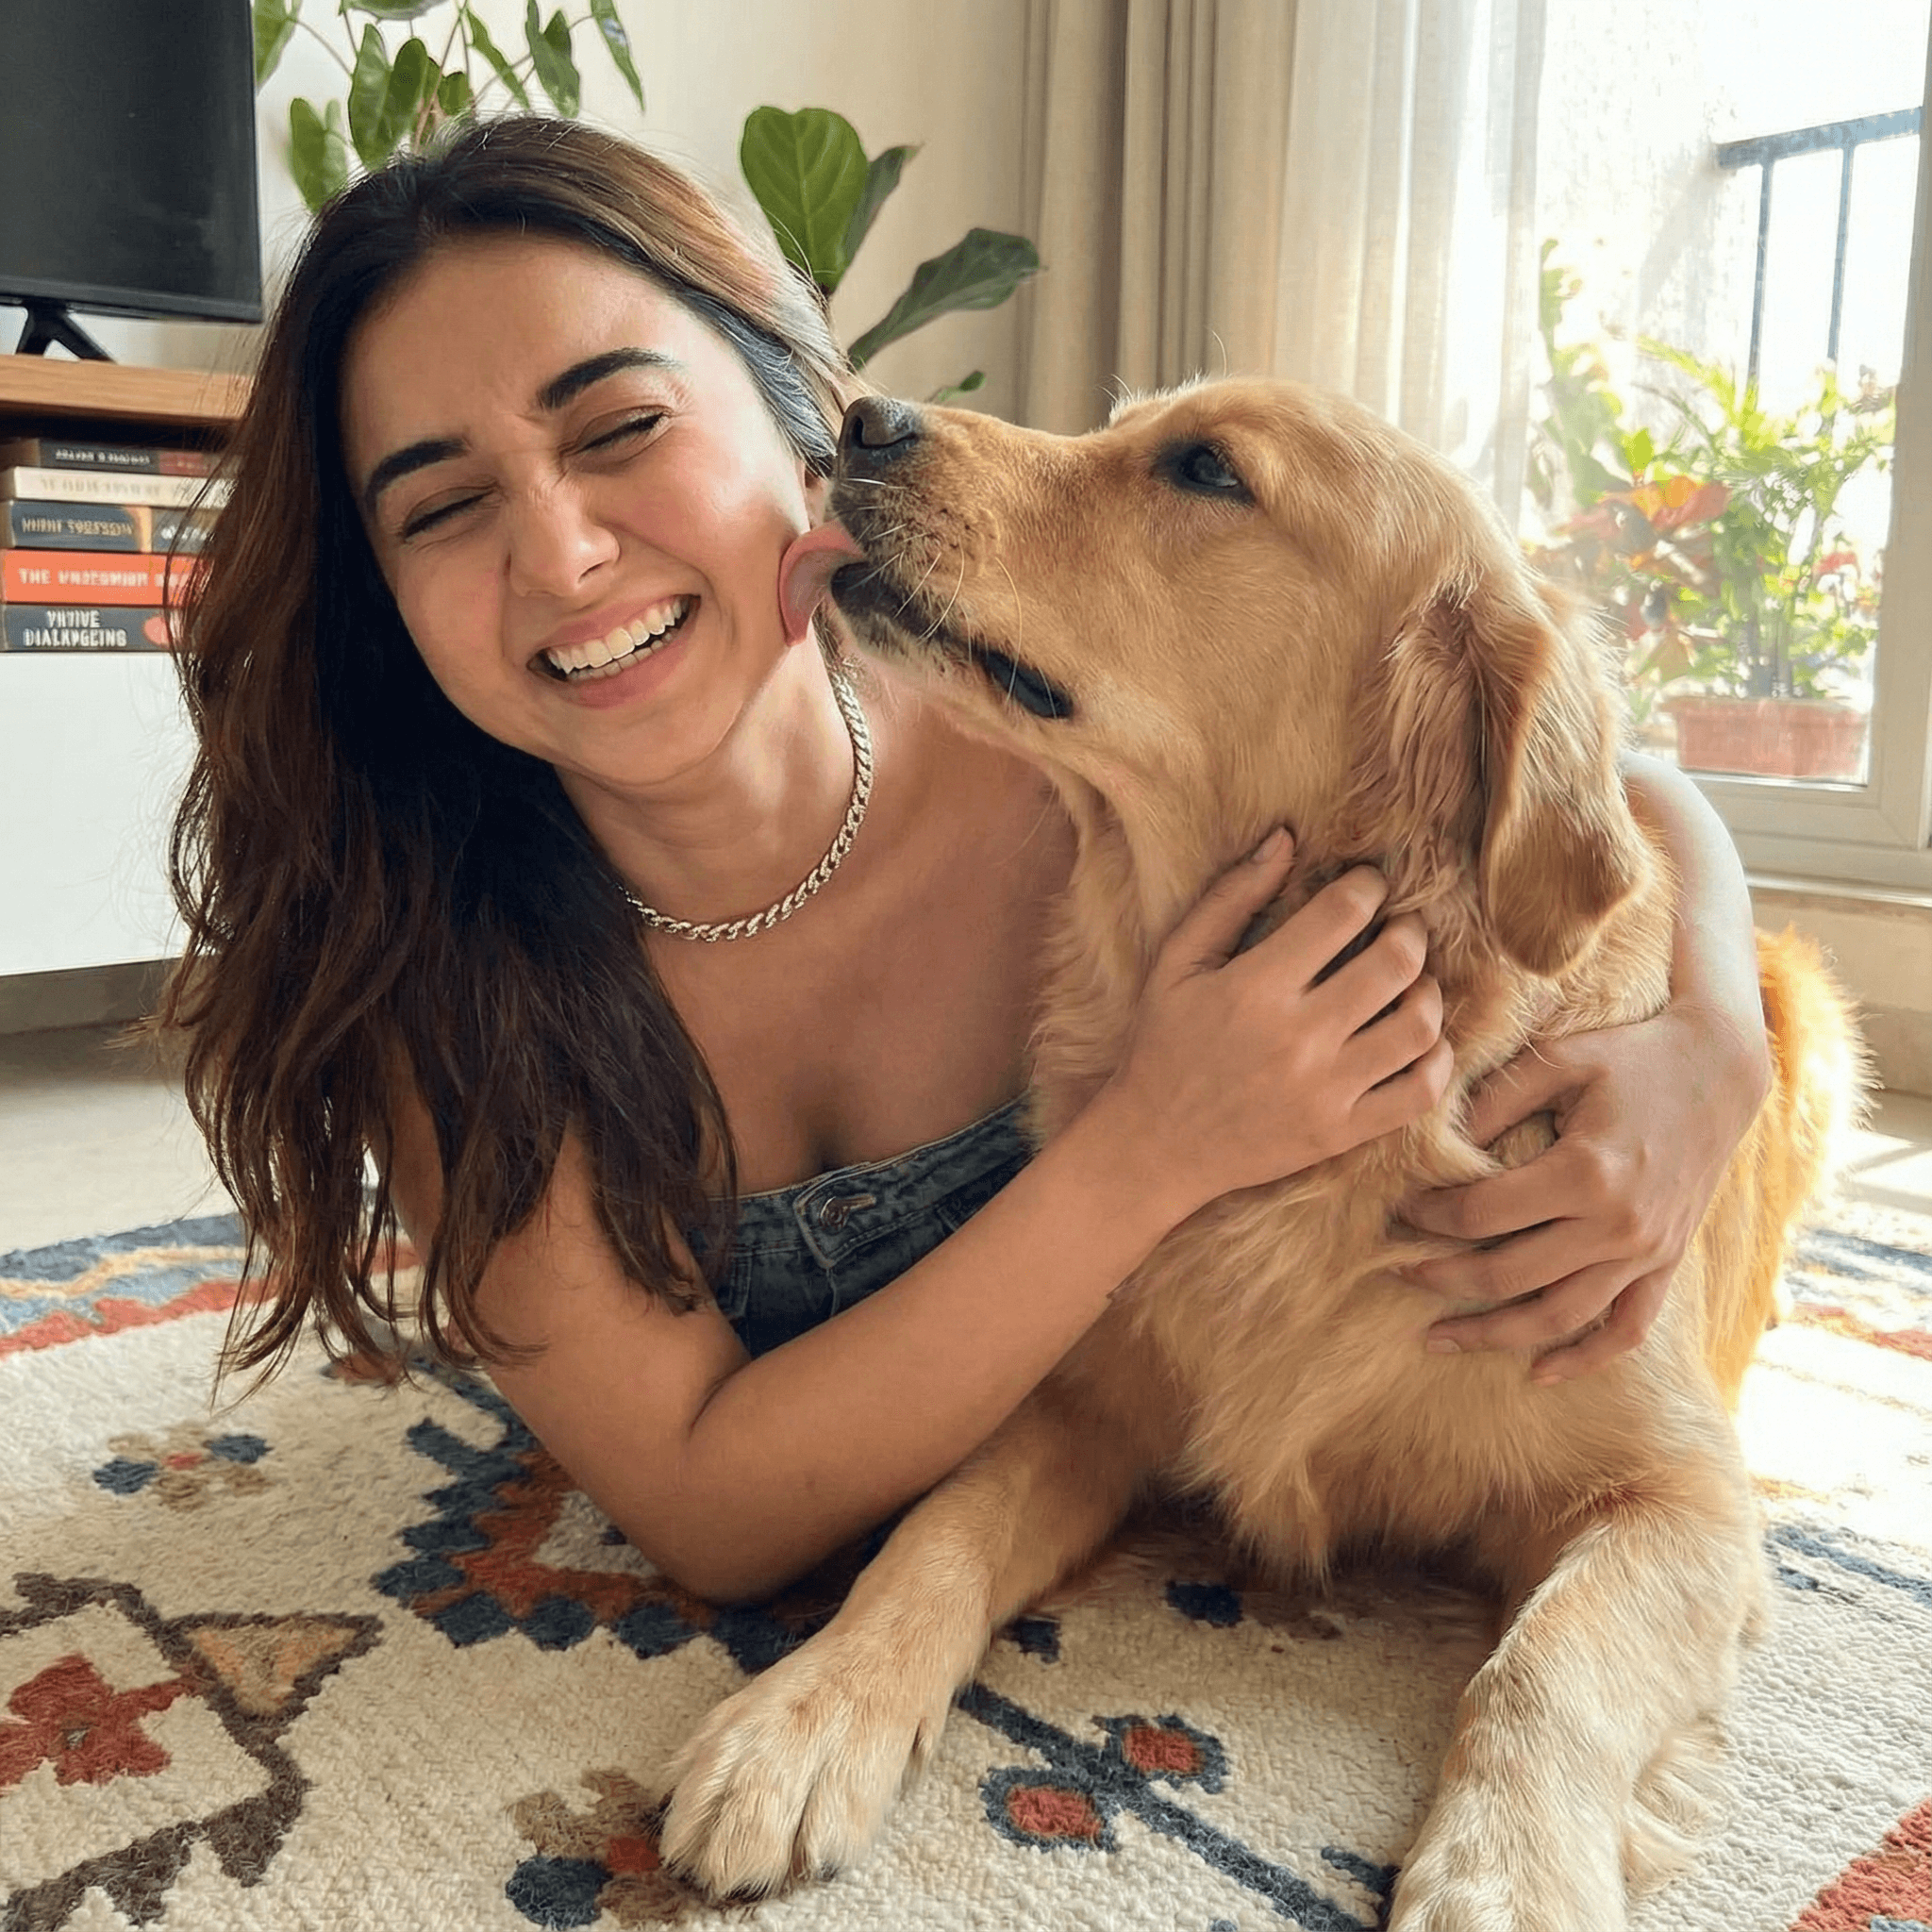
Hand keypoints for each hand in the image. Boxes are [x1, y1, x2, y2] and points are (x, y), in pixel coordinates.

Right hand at [1105, 830, 1453, 1221]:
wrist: (1154, 1145)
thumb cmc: (1164, 1045)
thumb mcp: (1177, 963)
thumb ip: (1229, 898)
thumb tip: (1285, 839)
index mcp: (1255, 988)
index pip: (1342, 913)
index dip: (1367, 886)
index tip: (1367, 886)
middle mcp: (1297, 1038)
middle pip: (1395, 963)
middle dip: (1410, 931)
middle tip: (1402, 927)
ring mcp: (1325, 1090)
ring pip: (1419, 1026)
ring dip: (1428, 990)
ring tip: (1413, 981)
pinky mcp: (1340, 1132)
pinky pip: (1419, 1092)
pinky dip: (1437, 1060)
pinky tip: (1421, 1040)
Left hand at [1401, 1000, 1768, 1380]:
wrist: (1721, 1069)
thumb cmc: (1631, 1057)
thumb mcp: (1559, 1059)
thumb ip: (1495, 1100)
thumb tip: (1436, 1145)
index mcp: (1585, 1172)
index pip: (1482, 1214)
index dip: (1430, 1218)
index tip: (1397, 1212)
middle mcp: (1618, 1225)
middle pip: (1509, 1276)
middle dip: (1441, 1280)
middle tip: (1395, 1273)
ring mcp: (1646, 1252)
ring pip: (1559, 1318)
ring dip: (1494, 1336)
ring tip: (1437, 1339)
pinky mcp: (1666, 1263)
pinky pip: (1627, 1329)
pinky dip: (1585, 1359)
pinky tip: (1538, 1373)